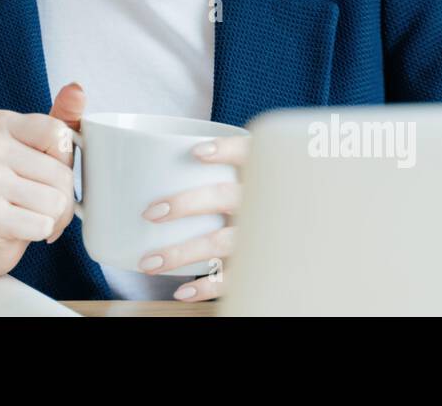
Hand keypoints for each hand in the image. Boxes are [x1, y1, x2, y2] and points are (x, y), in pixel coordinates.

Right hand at [0, 83, 85, 277]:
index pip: (59, 134)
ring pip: (57, 201)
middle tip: (37, 203)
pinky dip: (41, 233)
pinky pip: (44, 224)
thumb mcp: (41, 152)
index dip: (63, 160)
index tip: (43, 169)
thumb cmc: (18, 191)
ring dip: (53, 218)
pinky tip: (20, 229)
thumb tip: (76, 88)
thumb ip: (62, 120)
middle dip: (62, 197)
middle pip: (62, 173)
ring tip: (29, 216)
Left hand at [136, 134, 249, 300]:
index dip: (226, 150)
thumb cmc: (258, 196)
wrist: (301, 234)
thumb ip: (213, 165)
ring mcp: (263, 236)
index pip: (249, 153)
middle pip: (226, 198)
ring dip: (182, 253)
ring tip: (148, 262)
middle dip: (186, 204)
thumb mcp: (251, 174)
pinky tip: (181, 290)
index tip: (195, 152)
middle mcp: (264, 203)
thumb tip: (140, 160)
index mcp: (262, 172)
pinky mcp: (260, 266)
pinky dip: (206, 287)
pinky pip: (234, 278)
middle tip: (149, 213)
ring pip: (223, 243)